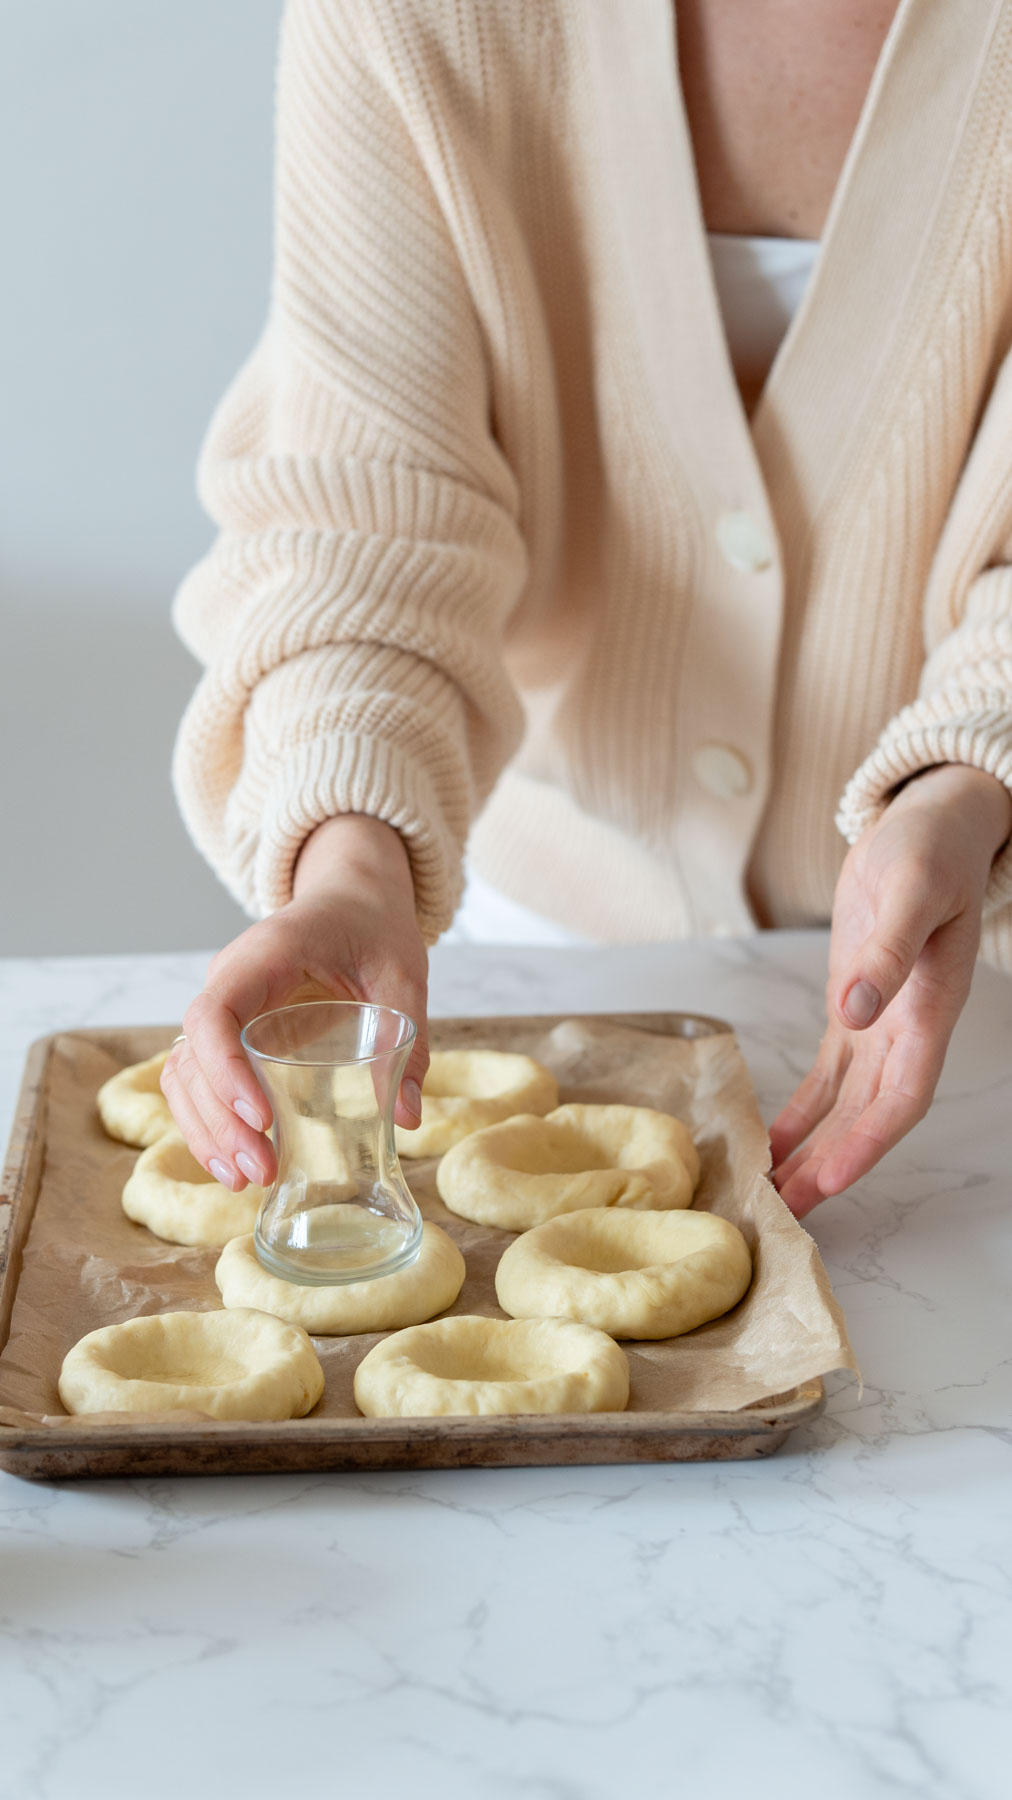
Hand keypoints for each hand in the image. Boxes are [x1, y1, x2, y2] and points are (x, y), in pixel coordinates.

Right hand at [160, 815, 429, 1190]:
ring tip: (245, 1179)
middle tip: (260, 1170)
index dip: (225, 1068)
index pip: (215, 1013)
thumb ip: (407, 1039)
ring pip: (183, 1074)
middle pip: (192, 1057)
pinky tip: (233, 1163)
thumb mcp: (403, 974)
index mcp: (264, 957)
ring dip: (206, 1131)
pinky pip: (198, 1079)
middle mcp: (229, 981)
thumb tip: (408, 1117)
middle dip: (219, 1121)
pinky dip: (207, 1122)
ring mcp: (223, 1007)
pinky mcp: (230, 1032)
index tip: (260, 1118)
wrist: (352, 896)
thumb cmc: (374, 927)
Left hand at [770, 765, 1011, 1217]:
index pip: (901, 1096)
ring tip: (773, 1195)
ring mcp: (880, 1023)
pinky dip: (803, 1112)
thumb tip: (856, 1011)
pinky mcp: (853, 1009)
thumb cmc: (928, 851)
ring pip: (846, 1105)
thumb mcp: (908, 890)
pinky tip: (775, 1143)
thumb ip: (885, 953)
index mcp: (928, 1009)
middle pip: (868, 1117)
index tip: (828, 1180)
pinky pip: (828, 1077)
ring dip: (813, 1150)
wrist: (930, 826)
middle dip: (830, 1167)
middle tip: (783, 1213)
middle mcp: (906, 1028)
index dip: (867, 1143)